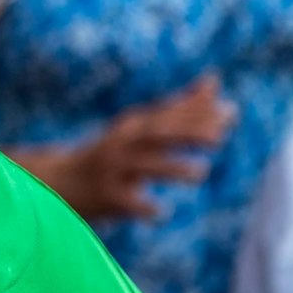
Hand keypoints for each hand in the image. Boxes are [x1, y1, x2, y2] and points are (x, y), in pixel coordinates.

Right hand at [16, 75, 232, 220]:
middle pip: (155, 134)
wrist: (61, 183)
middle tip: (220, 136)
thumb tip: (214, 80)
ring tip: (201, 172)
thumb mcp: (141, 128)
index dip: (198, 114)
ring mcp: (112, 170)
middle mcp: (121, 144)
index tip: (231, 112)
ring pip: (142, 166)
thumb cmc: (114, 154)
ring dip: (170, 168)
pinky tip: (162, 212)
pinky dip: (144, 207)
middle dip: (185, 133)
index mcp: (133, 127)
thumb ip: (180, 107)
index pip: (167, 115)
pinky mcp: (107, 197)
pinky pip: (127, 202)